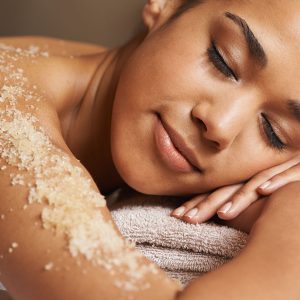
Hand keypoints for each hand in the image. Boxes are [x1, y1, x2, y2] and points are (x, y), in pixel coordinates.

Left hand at [170, 153, 299, 223]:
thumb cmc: (281, 190)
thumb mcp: (257, 197)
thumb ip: (238, 205)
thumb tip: (215, 220)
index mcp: (242, 182)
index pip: (217, 193)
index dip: (198, 203)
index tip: (179, 216)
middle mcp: (254, 177)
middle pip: (228, 190)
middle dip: (207, 204)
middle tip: (188, 218)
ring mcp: (275, 172)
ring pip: (253, 185)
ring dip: (239, 198)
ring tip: (223, 213)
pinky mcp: (297, 170)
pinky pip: (287, 174)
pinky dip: (275, 181)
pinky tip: (263, 191)